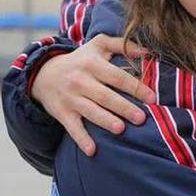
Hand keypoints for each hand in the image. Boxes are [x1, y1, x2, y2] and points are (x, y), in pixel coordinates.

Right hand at [31, 34, 154, 155]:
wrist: (44, 72)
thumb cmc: (81, 59)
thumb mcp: (98, 45)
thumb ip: (122, 45)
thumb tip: (148, 51)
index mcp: (93, 64)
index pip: (117, 76)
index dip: (135, 87)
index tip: (152, 98)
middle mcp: (81, 81)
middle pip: (105, 96)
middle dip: (123, 107)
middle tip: (141, 118)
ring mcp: (70, 98)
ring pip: (90, 111)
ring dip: (105, 121)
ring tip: (120, 129)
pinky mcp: (62, 113)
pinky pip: (72, 128)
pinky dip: (81, 139)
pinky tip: (92, 150)